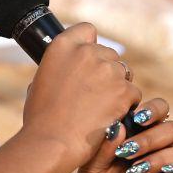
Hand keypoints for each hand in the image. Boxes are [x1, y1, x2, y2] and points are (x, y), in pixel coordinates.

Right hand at [20, 22, 142, 169]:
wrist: (52, 142)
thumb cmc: (41, 118)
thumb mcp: (40, 81)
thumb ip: (59, 67)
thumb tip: (68, 70)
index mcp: (62, 46)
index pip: (87, 30)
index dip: (90, 45)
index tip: (88, 60)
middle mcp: (86, 52)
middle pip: (108, 53)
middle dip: (106, 71)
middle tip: (95, 94)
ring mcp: (107, 70)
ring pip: (123, 72)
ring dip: (117, 87)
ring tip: (101, 108)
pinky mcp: (123, 90)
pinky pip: (133, 92)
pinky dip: (125, 105)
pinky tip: (110, 117)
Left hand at [70, 96, 172, 172]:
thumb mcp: (92, 167)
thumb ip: (105, 146)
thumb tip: (120, 125)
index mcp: (138, 136)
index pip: (157, 111)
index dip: (153, 109)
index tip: (137, 118)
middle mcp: (158, 150)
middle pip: (172, 129)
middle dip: (150, 138)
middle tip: (128, 152)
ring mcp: (169, 171)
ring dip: (161, 157)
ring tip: (136, 171)